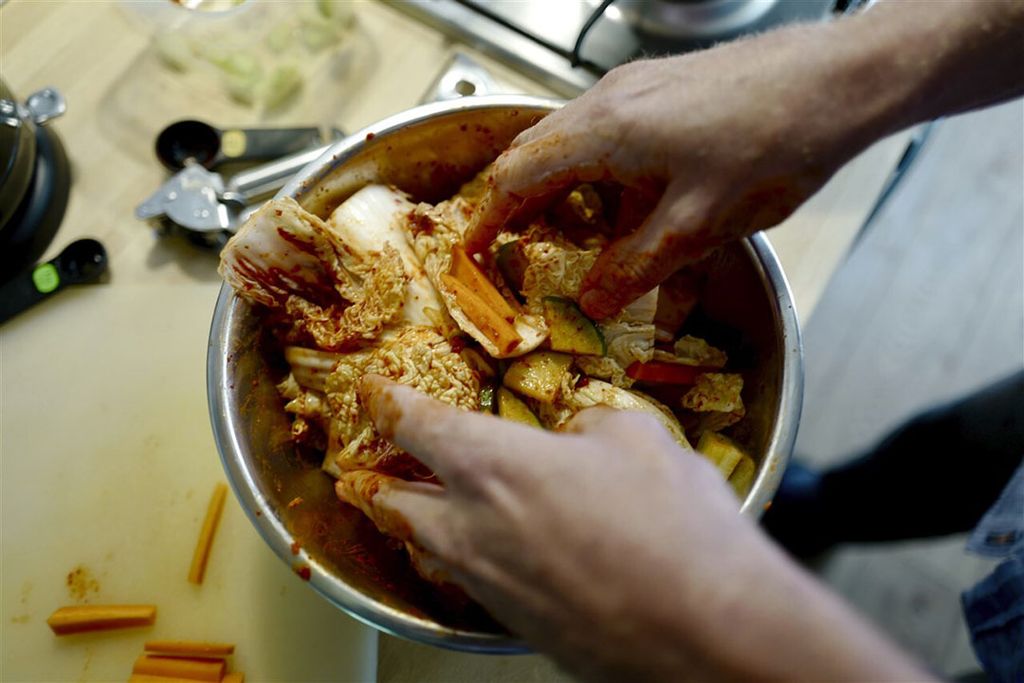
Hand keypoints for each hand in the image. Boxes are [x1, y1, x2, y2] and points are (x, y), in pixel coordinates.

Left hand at [359, 375, 929, 681]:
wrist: (709, 630)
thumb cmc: (674, 524)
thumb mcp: (636, 438)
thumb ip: (589, 427)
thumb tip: (577, 435)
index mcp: (492, 465)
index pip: (416, 423)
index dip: (387, 402)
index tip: (373, 394)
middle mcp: (474, 529)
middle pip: (399, 504)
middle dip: (380, 483)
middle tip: (369, 472)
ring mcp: (492, 586)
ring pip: (434, 551)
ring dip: (424, 526)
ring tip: (429, 513)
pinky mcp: (519, 628)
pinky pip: (478, 585)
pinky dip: (475, 563)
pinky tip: (504, 556)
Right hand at [467, 29, 860, 318]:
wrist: (838, 79)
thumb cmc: (775, 141)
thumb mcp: (697, 226)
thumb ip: (635, 267)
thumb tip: (592, 302)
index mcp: (603, 131)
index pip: (516, 174)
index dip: (487, 218)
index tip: (474, 253)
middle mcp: (609, 101)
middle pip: (535, 153)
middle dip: (518, 205)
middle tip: (514, 252)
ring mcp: (637, 91)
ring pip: (572, 144)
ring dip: (560, 192)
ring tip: (567, 241)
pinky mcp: (665, 92)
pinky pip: (609, 136)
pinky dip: (598, 176)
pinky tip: (626, 210)